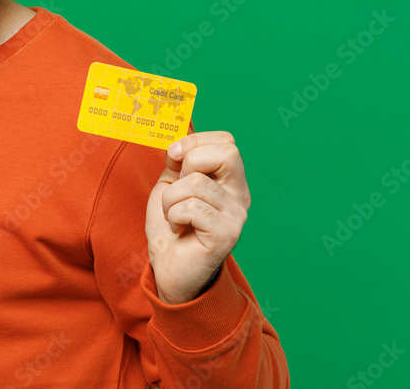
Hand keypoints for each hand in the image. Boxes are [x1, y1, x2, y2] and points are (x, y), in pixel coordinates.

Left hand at [145, 131, 250, 303]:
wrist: (169, 269)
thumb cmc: (171, 226)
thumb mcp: (170, 184)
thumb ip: (177, 161)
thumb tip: (179, 141)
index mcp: (230, 180)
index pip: (226, 141)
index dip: (195, 142)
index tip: (173, 158)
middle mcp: (241, 195)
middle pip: (228, 153)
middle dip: (190, 162)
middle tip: (178, 187)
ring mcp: (237, 215)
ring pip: (197, 182)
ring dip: (170, 198)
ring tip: (173, 216)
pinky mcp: (226, 234)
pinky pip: (192, 207)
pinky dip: (173, 216)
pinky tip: (178, 229)